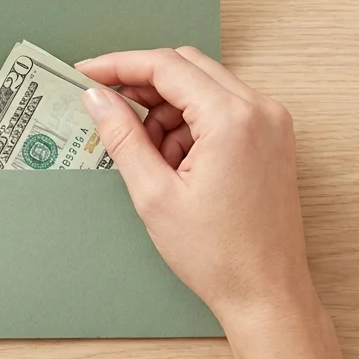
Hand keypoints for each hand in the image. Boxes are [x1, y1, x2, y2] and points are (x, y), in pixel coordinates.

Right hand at [76, 47, 314, 333]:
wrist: (266, 294)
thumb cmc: (218, 255)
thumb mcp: (154, 194)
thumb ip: (122, 137)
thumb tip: (97, 98)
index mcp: (232, 118)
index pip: (166, 66)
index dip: (119, 65)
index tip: (86, 72)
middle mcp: (260, 110)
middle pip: (188, 68)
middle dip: (143, 85)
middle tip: (107, 109)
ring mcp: (272, 124)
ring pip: (204, 88)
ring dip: (167, 111)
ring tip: (149, 159)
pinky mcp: (273, 140)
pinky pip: (223, 111)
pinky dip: (191, 126)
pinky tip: (174, 165)